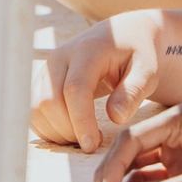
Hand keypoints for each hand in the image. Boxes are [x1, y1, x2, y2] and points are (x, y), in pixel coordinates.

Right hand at [30, 14, 164, 153]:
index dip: (80, 121)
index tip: (92, 145)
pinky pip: (34, 112)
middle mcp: (60, 57)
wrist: (122, 36)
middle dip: (69, 130)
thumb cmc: (137, 55)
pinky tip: (72, 132)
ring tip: (85, 136)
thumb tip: (116, 117)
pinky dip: (49, 129)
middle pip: (49, 101)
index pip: (74, 89)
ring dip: (57, 131)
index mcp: (88, 51)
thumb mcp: (147, 70)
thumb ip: (134, 92)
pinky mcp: (41, 81)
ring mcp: (47, 69)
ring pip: (36, 108)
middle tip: (94, 141)